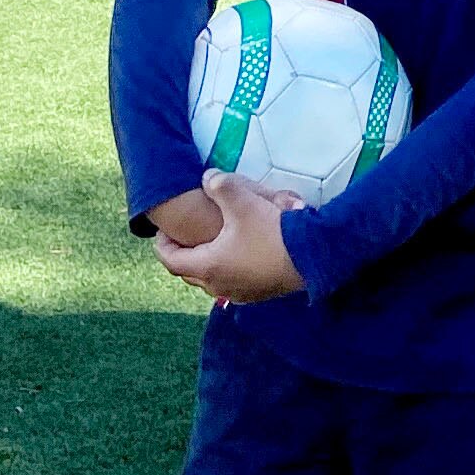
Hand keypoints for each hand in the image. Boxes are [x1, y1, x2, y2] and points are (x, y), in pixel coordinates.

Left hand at [154, 169, 305, 303]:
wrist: (311, 257)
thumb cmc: (271, 231)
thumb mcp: (242, 200)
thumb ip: (218, 184)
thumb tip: (208, 179)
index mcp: (206, 266)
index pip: (170, 259)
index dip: (162, 242)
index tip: (164, 229)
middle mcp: (217, 285)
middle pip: (187, 273)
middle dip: (182, 253)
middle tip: (185, 235)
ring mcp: (238, 294)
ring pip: (209, 280)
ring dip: (205, 263)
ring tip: (211, 243)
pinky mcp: (257, 295)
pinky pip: (230, 284)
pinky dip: (225, 270)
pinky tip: (238, 254)